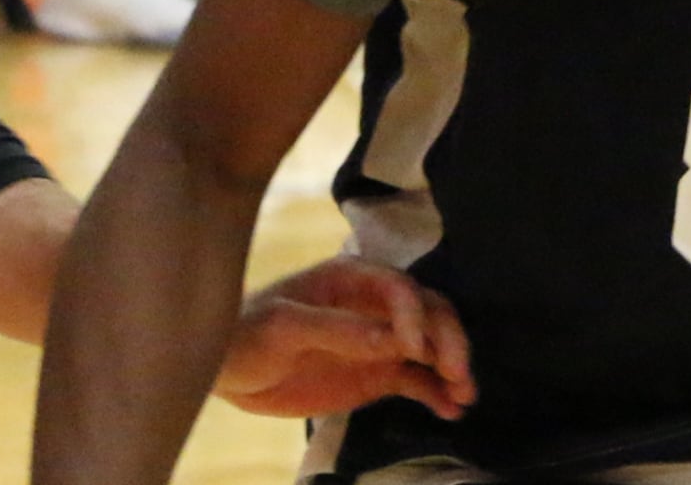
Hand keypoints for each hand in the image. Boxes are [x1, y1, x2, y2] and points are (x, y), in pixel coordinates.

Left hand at [216, 256, 473, 420]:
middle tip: (458, 372)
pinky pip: (415, 380)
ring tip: (464, 395)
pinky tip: (450, 410)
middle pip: (426, 313)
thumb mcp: (284, 327)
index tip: (414, 349)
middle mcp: (374, 306)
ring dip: (451, 366)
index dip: (414, 314)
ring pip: (428, 346)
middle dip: (447, 339)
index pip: (399, 288)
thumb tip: (393, 340)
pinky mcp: (375, 374)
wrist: (226, 368)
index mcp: (351, 279)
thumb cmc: (246, 333)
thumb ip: (337, 330)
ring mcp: (377, 342)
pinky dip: (435, 392)